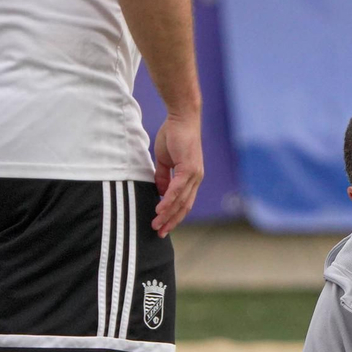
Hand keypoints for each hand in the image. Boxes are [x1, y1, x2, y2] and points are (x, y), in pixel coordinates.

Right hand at [150, 112, 202, 236]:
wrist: (181, 118)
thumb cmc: (173, 136)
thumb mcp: (165, 160)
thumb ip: (163, 176)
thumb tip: (160, 192)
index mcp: (191, 178)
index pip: (184, 202)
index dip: (174, 216)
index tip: (164, 227)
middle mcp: (195, 179)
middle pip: (184, 206)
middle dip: (171, 221)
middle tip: (159, 233)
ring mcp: (194, 174)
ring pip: (180, 200)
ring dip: (167, 214)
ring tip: (156, 224)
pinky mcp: (189, 168)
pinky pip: (177, 189)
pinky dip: (169, 200)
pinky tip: (160, 209)